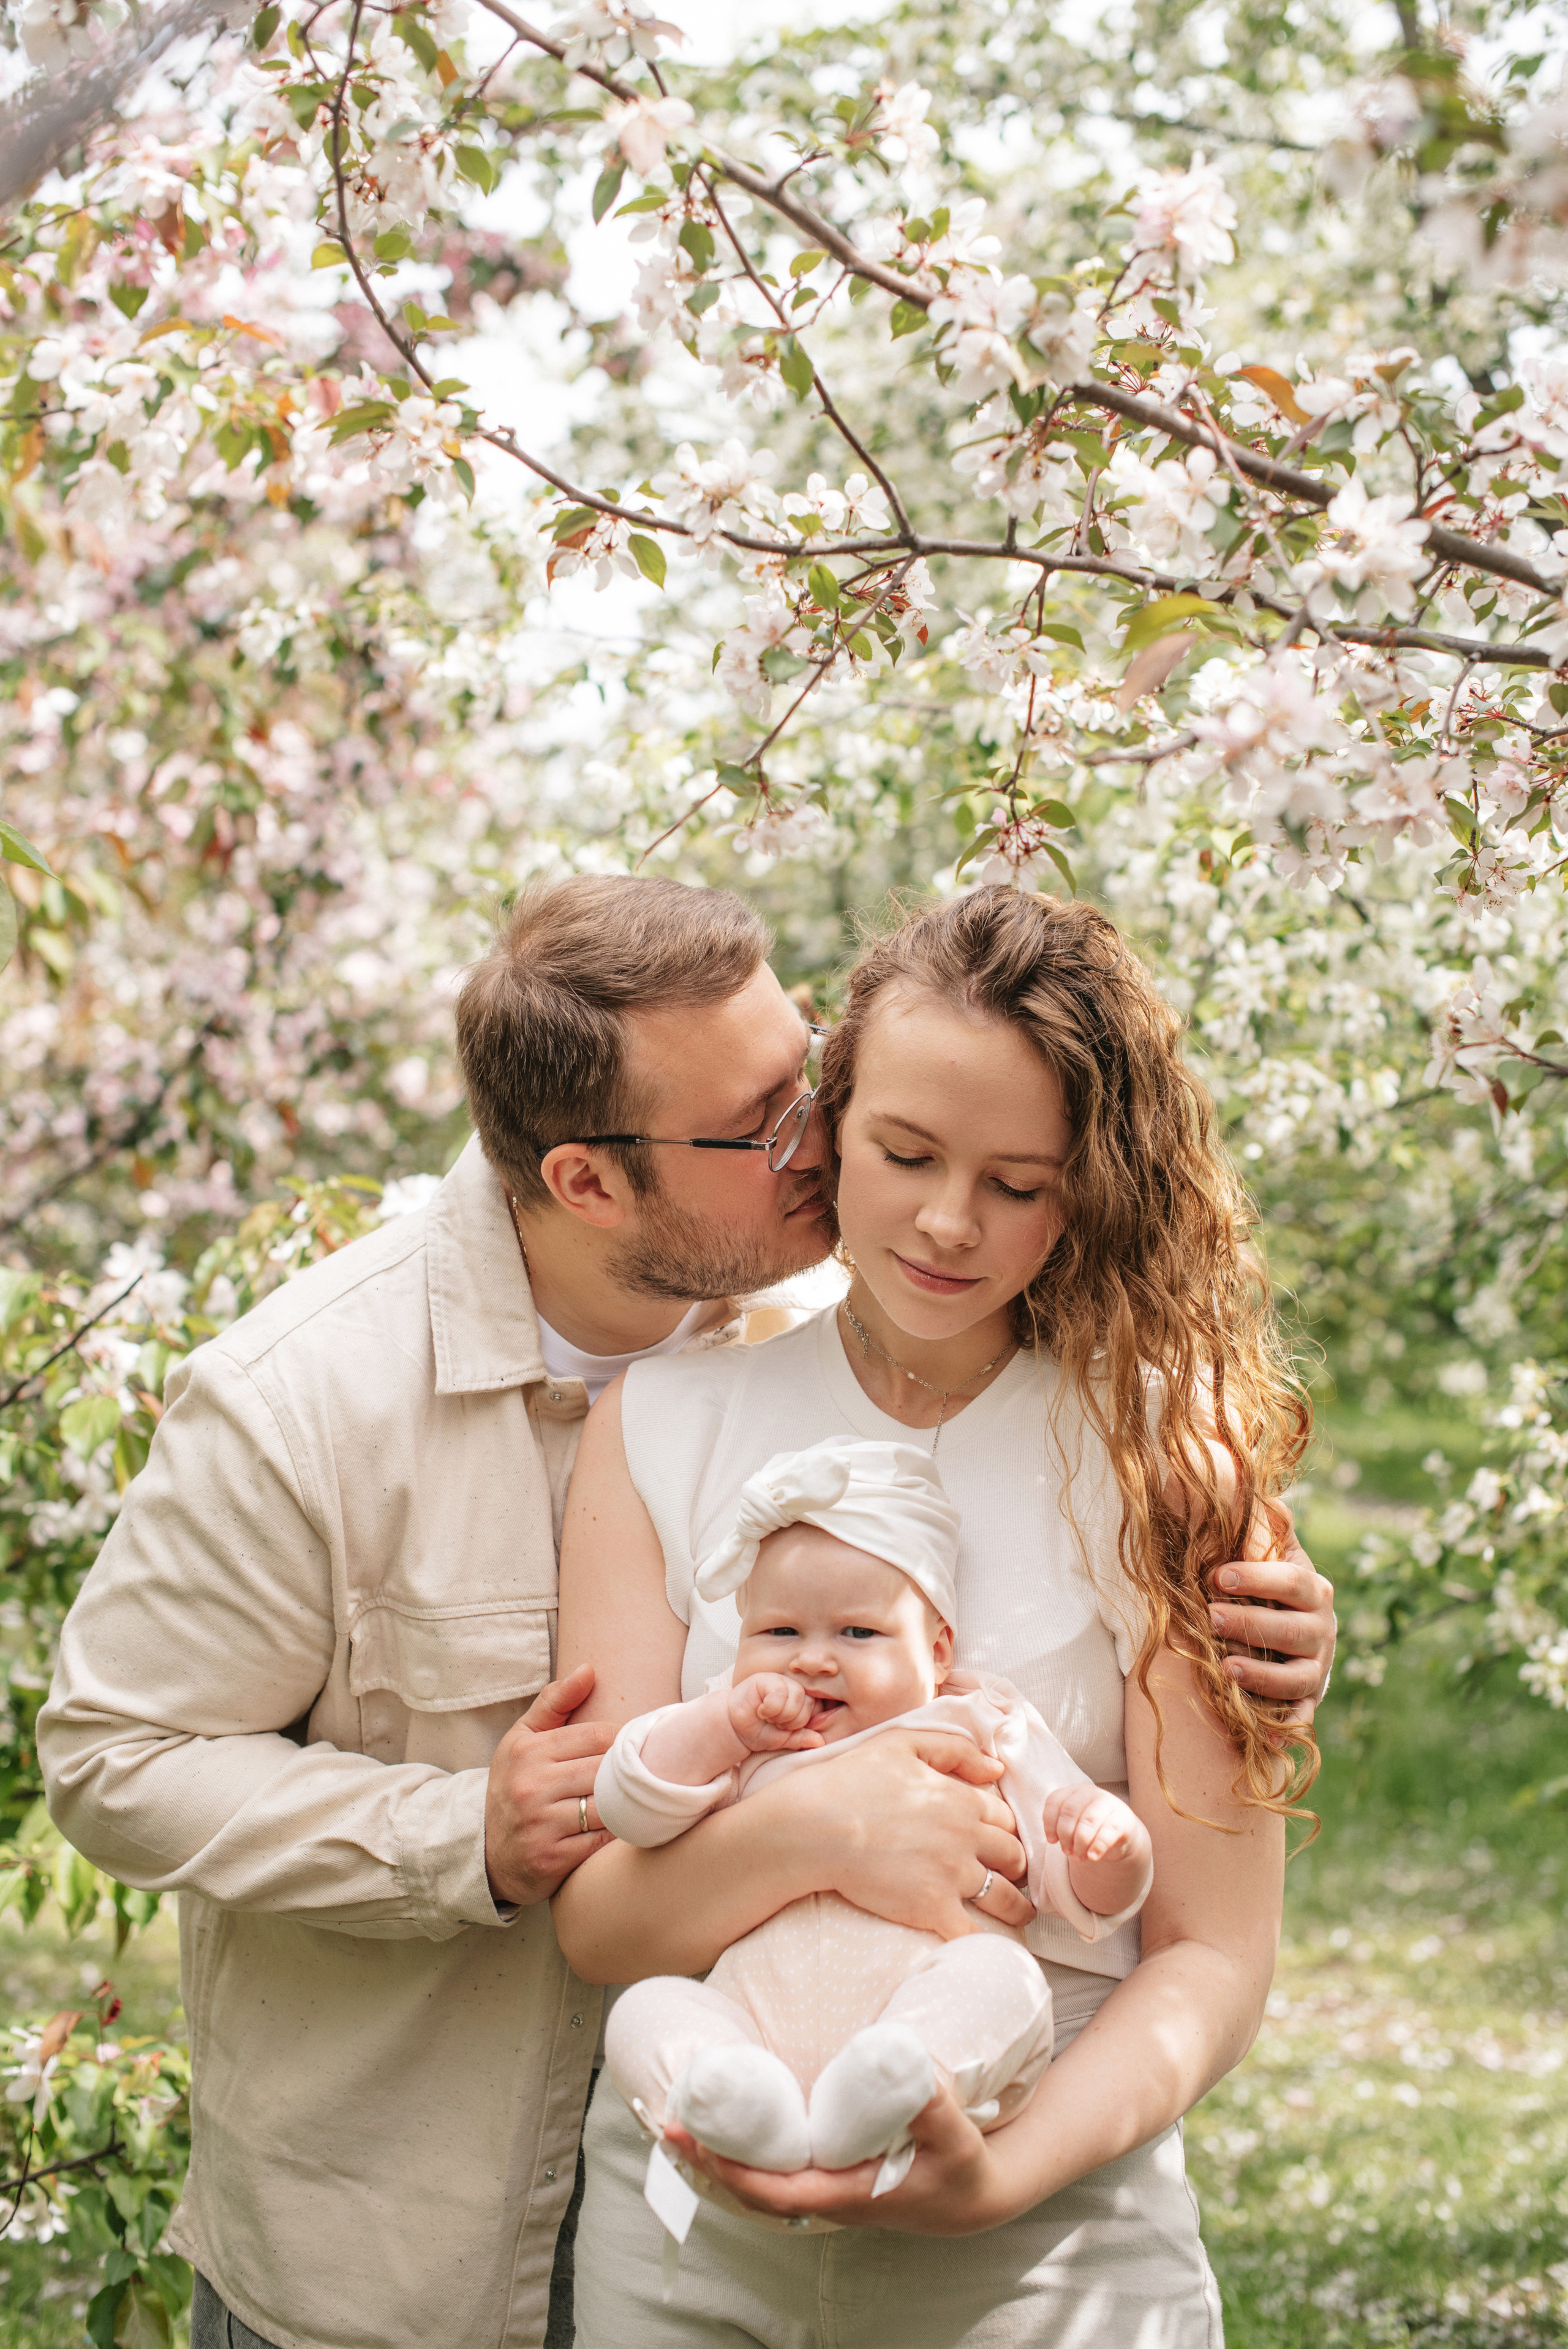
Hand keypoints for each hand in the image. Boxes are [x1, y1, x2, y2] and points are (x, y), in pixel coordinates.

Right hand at [483, 1663, 613, 1907]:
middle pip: (605, 1770)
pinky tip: (623, 1827)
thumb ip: (554, 1702)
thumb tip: (589, 1669)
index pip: (598, 1735)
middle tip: (646, 1774)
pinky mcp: (551, 1859)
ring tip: (637, 1800)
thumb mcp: (522, 1739)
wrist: (486, 1851)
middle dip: (627, 1773)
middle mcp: (531, 1786)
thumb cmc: (513, 1785)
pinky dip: (617, 1835)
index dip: (622, 1741)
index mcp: (527, 1751)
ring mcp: (540, 1825)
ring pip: (607, 1806)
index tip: (632, 1748)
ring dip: (627, 1804)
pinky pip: (601, 1842)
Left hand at [663, 2079, 1019, 2235]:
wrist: (973, 2196)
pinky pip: (773, 2167)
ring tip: (679, 2117)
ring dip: (718, 2154)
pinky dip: (741, 2151)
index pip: (775, 2191)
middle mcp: (827, 2196)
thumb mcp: (957, 2142)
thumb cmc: (962, 2171)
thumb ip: (937, 2112)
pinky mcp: (828, 2171)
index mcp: (848, 2195)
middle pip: (752, 2188)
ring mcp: (825, 2186)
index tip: (694, 2141)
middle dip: (707, 2159)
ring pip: (758, 2179)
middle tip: (665, 2120)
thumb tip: (913, 2075)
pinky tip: (723, 2125)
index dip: (731, 2169)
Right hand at [726, 1672, 822, 1754]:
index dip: (803, 1725)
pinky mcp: (767, 1679)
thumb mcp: (784, 1740)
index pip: (818, 1710)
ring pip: (797, 1697)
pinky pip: (780, 1692)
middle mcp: (794, 1689)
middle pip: (809, 1704)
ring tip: (768, 1717)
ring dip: (781, 1715)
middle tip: (775, 1724)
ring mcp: (781, 1681)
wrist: (735, 1729)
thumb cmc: (760, 1731)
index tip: (786, 1730)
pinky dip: (770, 1708)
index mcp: (801, 1702)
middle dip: (792, 1722)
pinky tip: (760, 1710)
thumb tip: (820, 1742)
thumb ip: (802, 1738)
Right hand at [759, 1729, 1032, 1939]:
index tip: (1001, 1841)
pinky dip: (984, 1942)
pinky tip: (987, 1947)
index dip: (1004, 1829)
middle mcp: (965, 1837)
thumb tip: (996, 1770)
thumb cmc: (852, 1780)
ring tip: (1019, 1916)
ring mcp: (951, 1876)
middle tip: (1013, 1877)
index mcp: (960, 1799)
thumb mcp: (903, 1744)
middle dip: (1016, 1867)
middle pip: (1013, 1857)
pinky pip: (972, 1933)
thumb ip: (955, 1749)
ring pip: (1004, 1899)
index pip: (1005, 1819)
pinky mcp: (931, 1909)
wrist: (815, 1827)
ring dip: (1017, 1909)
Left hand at [1041, 1782, 1147, 1866]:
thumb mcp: (1074, 1824)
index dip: (1049, 1823)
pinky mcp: (1123, 1819)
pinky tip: (1093, 1857)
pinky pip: (1107, 1832)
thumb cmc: (1092, 1829)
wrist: (1123, 1834)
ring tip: (1079, 1858)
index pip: (1054, 1801)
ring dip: (1080, 1843)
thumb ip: (1062, 1827)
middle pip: (1070, 1811)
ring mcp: (1109, 1803)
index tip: (1052, 1841)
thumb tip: (1054, 1839)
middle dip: (1065, 1836)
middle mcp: (1091, 1793)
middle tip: (1067, 1852)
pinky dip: (1097, 1846)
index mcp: (1075, 1791)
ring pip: (1088, 1821)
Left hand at [1210, 1525, 1335, 1726]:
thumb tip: (1263, 1493)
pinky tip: (1265, 1741)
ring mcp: (1316, 1668)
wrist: (1287, 1632)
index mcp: (1313, 1589)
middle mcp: (1322, 1629)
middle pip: (1295, 1629)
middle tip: (1211, 1617)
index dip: (1259, 1578)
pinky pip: (1299, 1718)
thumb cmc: (1264, 1583)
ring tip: (1225, 1667)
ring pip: (1298, 1676)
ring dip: (1263, 1674)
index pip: (1293, 1580)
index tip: (1218, 1576)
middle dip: (1253, 1623)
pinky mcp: (1307, 1701)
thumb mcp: (1269, 1551)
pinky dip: (1285, 1731)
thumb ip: (1264, 1525)